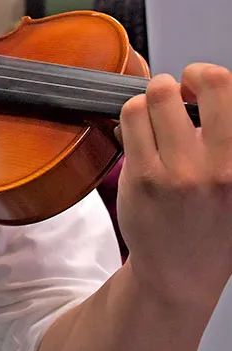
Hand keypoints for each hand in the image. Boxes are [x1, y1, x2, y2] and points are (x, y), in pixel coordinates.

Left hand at [117, 63, 231, 308]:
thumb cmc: (212, 223)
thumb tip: (201, 87)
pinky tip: (137, 135)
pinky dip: (130, 121)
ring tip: (152, 119)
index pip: (227, 87)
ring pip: (152, 98)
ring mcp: (180, 172)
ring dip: (147, 101)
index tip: (197, 87)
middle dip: (178, 82)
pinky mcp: (143, 178)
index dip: (205, 77)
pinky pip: (129, 122)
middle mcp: (222, 165)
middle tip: (172, 94)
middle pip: (194, 82)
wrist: (181, 273)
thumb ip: (224, 138)